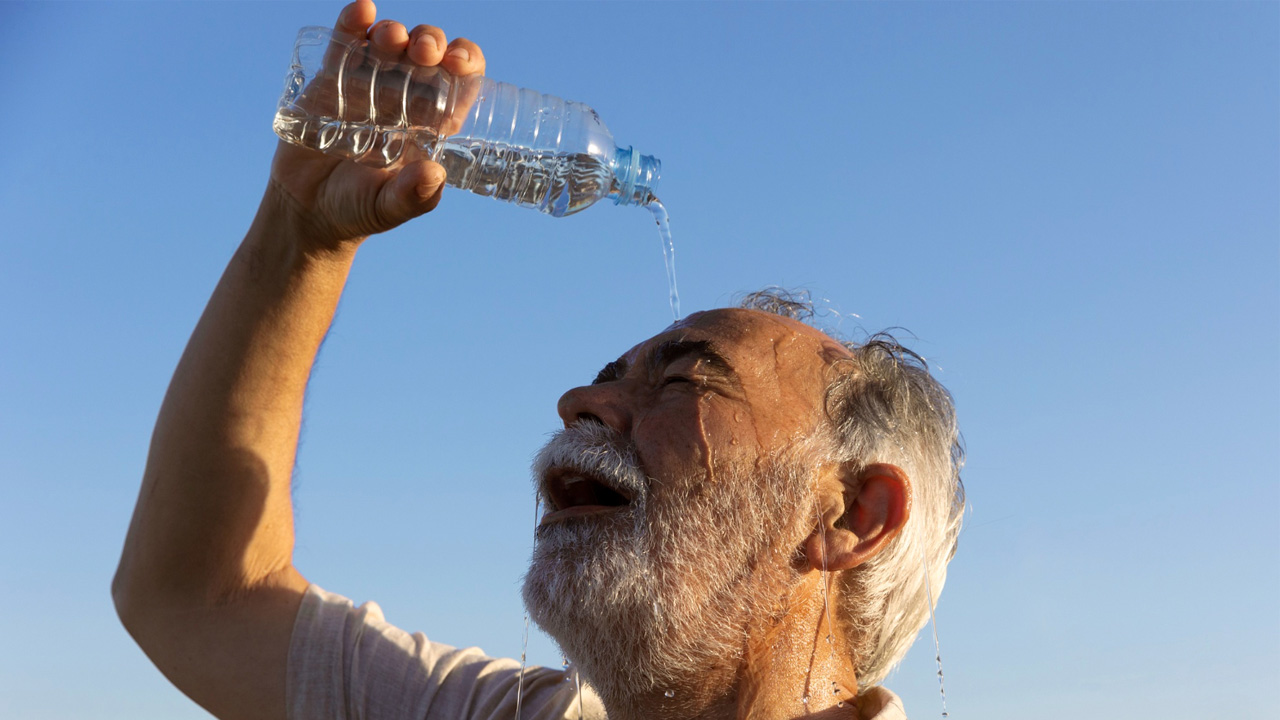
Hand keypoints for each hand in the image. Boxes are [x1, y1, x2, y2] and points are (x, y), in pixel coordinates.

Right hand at [267, 0, 485, 249]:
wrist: (307, 210)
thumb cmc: (359, 210)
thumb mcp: (389, 208)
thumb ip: (413, 196)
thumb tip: (434, 173)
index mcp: (431, 122)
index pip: (459, 82)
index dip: (465, 62)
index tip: (458, 61)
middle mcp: (405, 98)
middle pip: (428, 55)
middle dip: (431, 41)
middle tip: (424, 50)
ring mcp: (369, 85)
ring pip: (390, 43)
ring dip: (395, 32)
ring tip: (390, 39)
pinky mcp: (331, 80)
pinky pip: (345, 43)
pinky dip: (353, 22)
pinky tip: (362, 11)